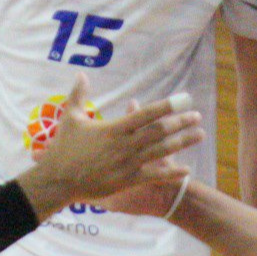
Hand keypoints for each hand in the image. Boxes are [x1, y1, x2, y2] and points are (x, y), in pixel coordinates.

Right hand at [20, 76, 201, 215]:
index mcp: (114, 128)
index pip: (146, 114)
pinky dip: (171, 173)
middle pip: (159, 131)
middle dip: (180, 122)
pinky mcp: (126, 181)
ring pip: (160, 151)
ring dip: (182, 142)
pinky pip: (154, 176)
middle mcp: (124, 145)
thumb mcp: (70, 118)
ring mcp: (127, 164)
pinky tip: (187, 169)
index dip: (167, 106)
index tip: (183, 100)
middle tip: (197, 115)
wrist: (57, 180)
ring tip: (199, 135)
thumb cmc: (62, 148)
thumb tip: (81, 74)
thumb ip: (78, 95)